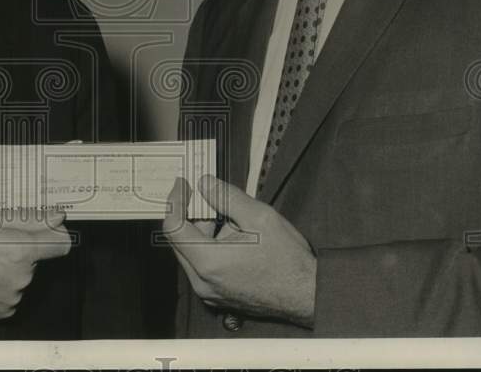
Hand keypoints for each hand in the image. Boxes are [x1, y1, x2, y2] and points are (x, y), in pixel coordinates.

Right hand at [0, 209, 71, 318]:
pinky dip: (2, 285)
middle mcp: (22, 277)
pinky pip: (13, 293)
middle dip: (23, 250)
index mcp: (21, 251)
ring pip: (24, 276)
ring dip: (11, 268)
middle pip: (38, 259)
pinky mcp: (3, 311)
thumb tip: (57, 217)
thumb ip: (30, 219)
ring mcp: (13, 297)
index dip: (53, 235)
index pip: (61, 244)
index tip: (42, 232)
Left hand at [162, 174, 316, 325]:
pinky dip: (210, 248)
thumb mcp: (259, 217)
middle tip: (207, 196)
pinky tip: (234, 239)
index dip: (175, 201)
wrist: (307, 294)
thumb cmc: (287, 260)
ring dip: (203, 232)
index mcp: (208, 262)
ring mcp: (209, 292)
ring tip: (233, 223)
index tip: (182, 185)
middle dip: (190, 215)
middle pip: (179, 241)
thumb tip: (205, 184)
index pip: (173, 227)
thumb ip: (226, 197)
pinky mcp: (217, 296)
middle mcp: (202, 281)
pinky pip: (202, 266)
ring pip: (191, 253)